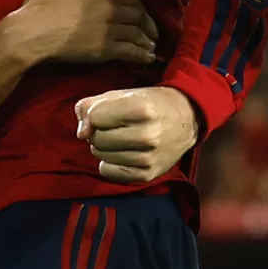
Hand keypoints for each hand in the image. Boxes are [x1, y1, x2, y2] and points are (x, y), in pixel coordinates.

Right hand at [1, 0, 157, 66]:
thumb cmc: (42, 2)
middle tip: (151, 32)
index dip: (139, 6)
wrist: (31, 33)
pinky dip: (142, 55)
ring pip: (138, 35)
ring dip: (147, 40)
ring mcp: (111, 31)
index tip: (141, 13)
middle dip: (148, 24)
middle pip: (139, 16)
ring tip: (150, 46)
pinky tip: (147, 58)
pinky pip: (131, 52)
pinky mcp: (106, 51)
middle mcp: (112, 10)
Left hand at [74, 87, 198, 183]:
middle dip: (98, 131)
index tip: (107, 112)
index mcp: (140, 109)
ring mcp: (148, 158)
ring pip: (100, 155)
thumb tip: (80, 132)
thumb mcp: (122, 93)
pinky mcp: (147, 175)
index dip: (95, 114)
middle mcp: (146, 135)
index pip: (95, 117)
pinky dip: (109, 163)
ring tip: (120, 138)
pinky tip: (122, 153)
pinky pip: (108, 172)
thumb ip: (91, 105)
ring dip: (104, 147)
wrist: (187, 119)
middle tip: (114, 127)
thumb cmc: (150, 103)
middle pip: (96, 138)